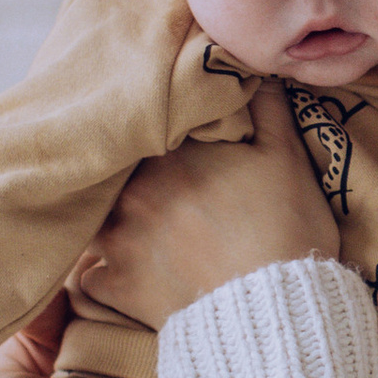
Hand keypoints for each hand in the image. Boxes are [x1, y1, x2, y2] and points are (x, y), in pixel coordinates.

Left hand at [80, 84, 334, 331]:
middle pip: (112, 170)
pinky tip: (122, 272)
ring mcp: (117, 239)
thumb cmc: (285, 229)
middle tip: (149, 182)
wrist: (271, 310)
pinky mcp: (117, 286)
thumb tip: (245, 67)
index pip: (143, 124)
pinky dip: (103, 272)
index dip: (152, 129)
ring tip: (128, 223)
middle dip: (124, 172)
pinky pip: (90, 275)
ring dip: (107, 217)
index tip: (163, 136)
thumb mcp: (287, 157)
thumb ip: (265, 106)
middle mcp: (132, 190)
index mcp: (169, 151)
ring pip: (93, 217)